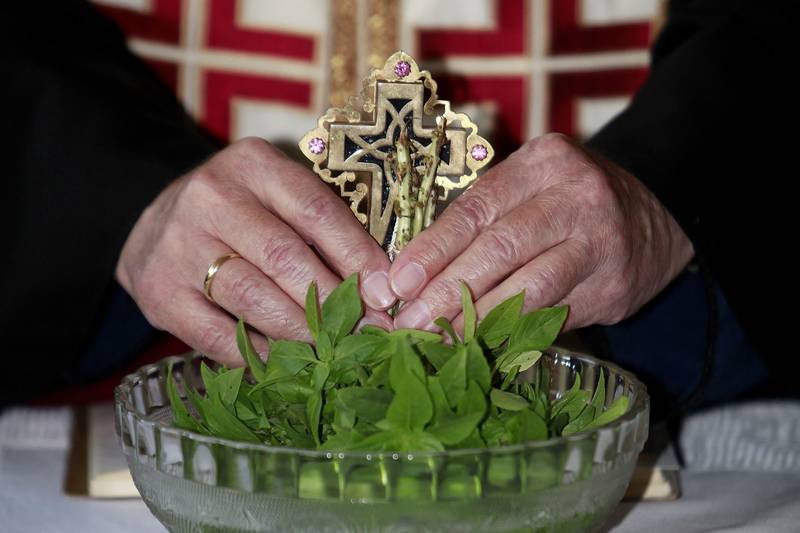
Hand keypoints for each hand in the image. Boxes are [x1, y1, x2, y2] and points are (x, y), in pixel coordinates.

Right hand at [116, 138, 394, 364]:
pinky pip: (217, 335)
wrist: (156, 224)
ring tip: (330, 348)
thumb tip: (378, 289)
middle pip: (284, 257)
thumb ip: (323, 230)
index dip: (356, 256)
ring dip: (301, 331)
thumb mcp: (278, 198)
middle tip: (364, 331)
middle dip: (332, 301)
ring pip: (252, 298)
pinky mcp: (158, 292)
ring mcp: (178, 245)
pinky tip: (283, 362)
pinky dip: (257, 354)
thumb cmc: (241, 213)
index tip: (385, 293)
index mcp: (253, 165)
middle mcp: (210, 197)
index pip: (316, 210)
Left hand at [390, 133, 692, 331]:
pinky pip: (554, 315)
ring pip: (529, 286)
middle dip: (448, 289)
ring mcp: (600, 243)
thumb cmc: (570, 203)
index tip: (400, 281)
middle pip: (500, 247)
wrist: (658, 217)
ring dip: (478, 318)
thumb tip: (416, 274)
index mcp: (544, 162)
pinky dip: (514, 333)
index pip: (476, 207)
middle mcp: (577, 196)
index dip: (434, 248)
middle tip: (410, 321)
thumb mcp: (532, 188)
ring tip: (439, 338)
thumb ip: (484, 220)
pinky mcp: (615, 286)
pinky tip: (482, 346)